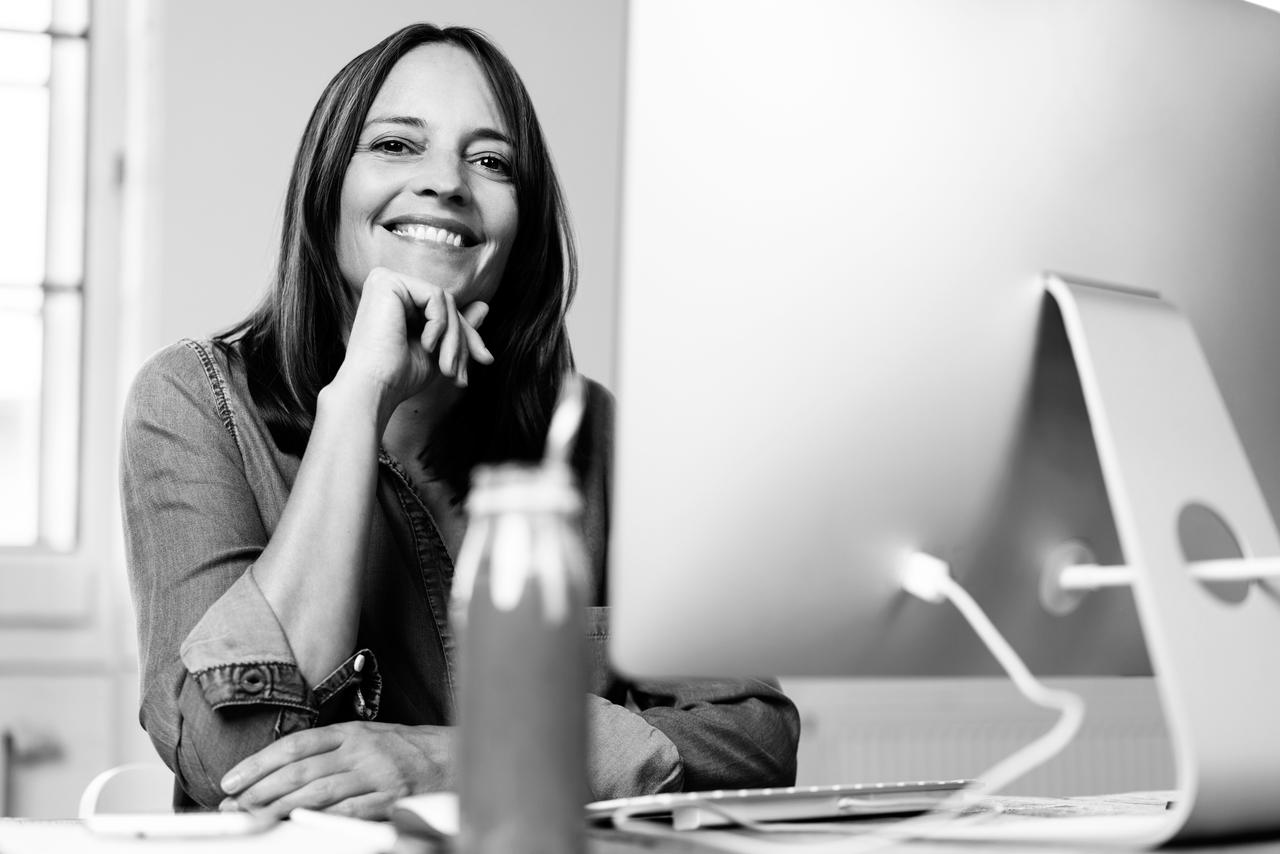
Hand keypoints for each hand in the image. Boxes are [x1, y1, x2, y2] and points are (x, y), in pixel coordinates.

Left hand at [218, 722, 455, 819]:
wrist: (456, 756)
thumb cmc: (408, 750)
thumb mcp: (369, 738)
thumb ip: (332, 752)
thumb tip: (285, 772)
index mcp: (351, 732)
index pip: (295, 745)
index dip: (259, 763)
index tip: (231, 781)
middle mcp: (360, 749)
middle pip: (299, 770)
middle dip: (260, 791)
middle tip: (234, 808)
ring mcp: (377, 773)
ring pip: (318, 792)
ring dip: (280, 809)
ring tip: (255, 821)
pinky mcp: (392, 797)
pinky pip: (351, 810)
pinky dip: (324, 820)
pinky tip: (301, 827)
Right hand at [339, 266, 493, 407]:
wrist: (374, 388)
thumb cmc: (399, 376)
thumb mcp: (439, 350)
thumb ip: (456, 326)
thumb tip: (485, 306)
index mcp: (396, 300)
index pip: (444, 309)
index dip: (468, 336)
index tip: (486, 360)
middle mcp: (388, 285)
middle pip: (447, 304)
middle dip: (462, 340)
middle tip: (462, 374)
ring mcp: (386, 280)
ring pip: (445, 301)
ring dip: (453, 339)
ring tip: (447, 369)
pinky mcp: (387, 281)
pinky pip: (435, 296)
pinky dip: (438, 325)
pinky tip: (425, 346)